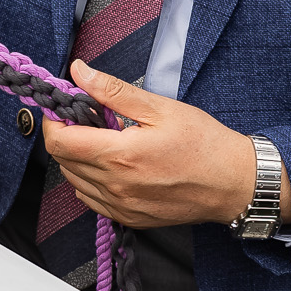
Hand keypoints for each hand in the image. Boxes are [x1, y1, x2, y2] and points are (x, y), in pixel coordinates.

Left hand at [44, 62, 290, 229]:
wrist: (236, 183)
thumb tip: (79, 72)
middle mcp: (116, 186)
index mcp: (120, 156)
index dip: (54, 121)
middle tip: (85, 118)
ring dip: (76, 158)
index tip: (63, 107)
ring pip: (74, 181)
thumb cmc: (204, 144)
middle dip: (66, 135)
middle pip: (63, 160)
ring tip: (101, 140)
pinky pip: (91, 199)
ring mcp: (122, 207)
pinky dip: (89, 180)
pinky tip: (109, 165)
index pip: (59, 142)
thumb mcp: (160, 108)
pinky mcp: (130, 218)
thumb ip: (112, 91)